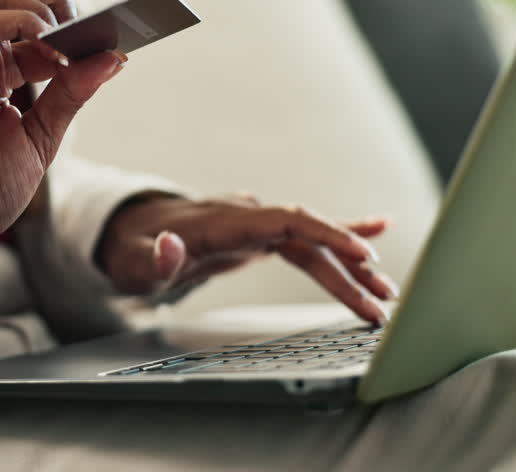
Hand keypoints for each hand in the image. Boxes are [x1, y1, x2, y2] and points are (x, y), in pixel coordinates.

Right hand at [0, 0, 126, 273]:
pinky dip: (27, 29)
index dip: (67, 17)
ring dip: (42, 10)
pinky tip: (53, 58)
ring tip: (67, 46)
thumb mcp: (40, 137)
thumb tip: (114, 57)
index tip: (101, 41)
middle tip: (80, 33)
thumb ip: (72, 95)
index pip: (24, 9)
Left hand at [97, 194, 397, 323]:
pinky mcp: (259, 234)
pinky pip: (304, 235)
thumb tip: (169, 246)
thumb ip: (153, 259)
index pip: (284, 220)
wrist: (130, 230)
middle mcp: (245, 215)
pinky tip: (377, 229)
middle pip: (307, 234)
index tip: (360, 253)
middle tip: (384, 299)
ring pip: (311, 241)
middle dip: (348, 265)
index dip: (324, 233)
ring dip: (348, 266)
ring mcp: (255, 223)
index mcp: (222, 222)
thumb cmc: (131, 250)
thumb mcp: (131, 263)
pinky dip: (338, 234)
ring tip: (386, 294)